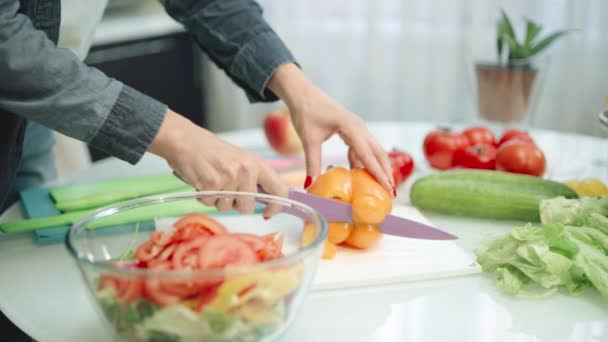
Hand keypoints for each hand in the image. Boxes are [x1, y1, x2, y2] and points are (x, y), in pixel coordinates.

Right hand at [149, 109, 287, 215]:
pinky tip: (202, 182)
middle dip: (236, 205)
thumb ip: (255, 179)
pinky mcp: (211, 184)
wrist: (187, 141)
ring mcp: (229, 178)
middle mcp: (246, 171)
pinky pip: (210, 204)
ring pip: (227, 208)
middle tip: (227, 190)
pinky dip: (204, 198)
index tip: (269, 211)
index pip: (280, 190)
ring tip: (213, 182)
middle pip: (248, 207)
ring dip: (218, 200)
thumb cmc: (213, 152)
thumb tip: (268, 201)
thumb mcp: (242, 160)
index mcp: (257, 164)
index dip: (277, 206)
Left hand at [268, 63, 394, 194]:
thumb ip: (312, 163)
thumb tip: (310, 185)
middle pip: (378, 152)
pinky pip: (362, 147)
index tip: (387, 188)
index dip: (378, 173)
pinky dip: (363, 161)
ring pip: (372, 150)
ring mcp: (357, 127)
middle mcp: (359, 127)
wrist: (302, 93)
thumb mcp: (309, 139)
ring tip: (381, 185)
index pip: (368, 155)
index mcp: (351, 127)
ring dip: (377, 167)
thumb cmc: (306, 111)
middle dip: (385, 172)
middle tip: (391, 192)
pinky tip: (359, 172)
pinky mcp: (351, 129)